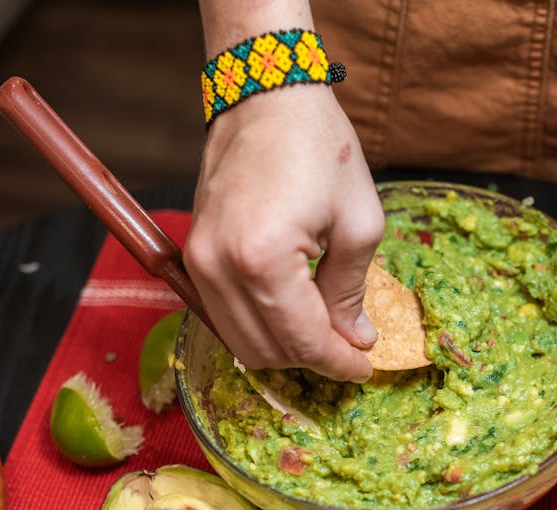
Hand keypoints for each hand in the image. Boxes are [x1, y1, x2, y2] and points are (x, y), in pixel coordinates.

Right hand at [184, 86, 382, 381]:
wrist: (266, 94)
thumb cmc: (319, 147)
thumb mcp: (359, 221)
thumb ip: (351, 289)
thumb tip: (352, 340)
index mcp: (263, 260)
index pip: (300, 340)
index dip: (337, 363)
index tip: (364, 368)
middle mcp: (218, 267)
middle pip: (264, 351)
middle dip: (311, 360)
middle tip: (348, 350)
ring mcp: (198, 260)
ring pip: (238, 340)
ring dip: (282, 348)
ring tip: (322, 334)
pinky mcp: (193, 251)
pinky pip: (222, 313)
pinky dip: (257, 325)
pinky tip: (291, 313)